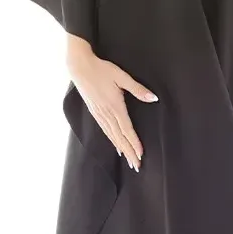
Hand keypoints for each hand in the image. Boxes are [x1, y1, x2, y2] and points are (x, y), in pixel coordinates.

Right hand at [68, 49, 157, 171]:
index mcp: (114, 106)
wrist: (80, 67)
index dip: (134, 143)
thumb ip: (137, 89)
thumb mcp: (121, 76)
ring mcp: (99, 114)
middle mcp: (106, 113)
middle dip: (129, 152)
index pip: (127, 129)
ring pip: (112, 136)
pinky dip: (112, 140)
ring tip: (129, 160)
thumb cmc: (102, 69)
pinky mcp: (95, 112)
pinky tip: (116, 146)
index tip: (141, 155)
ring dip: (122, 149)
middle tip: (136, 166)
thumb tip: (153, 98)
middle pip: (120, 137)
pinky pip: (105, 130)